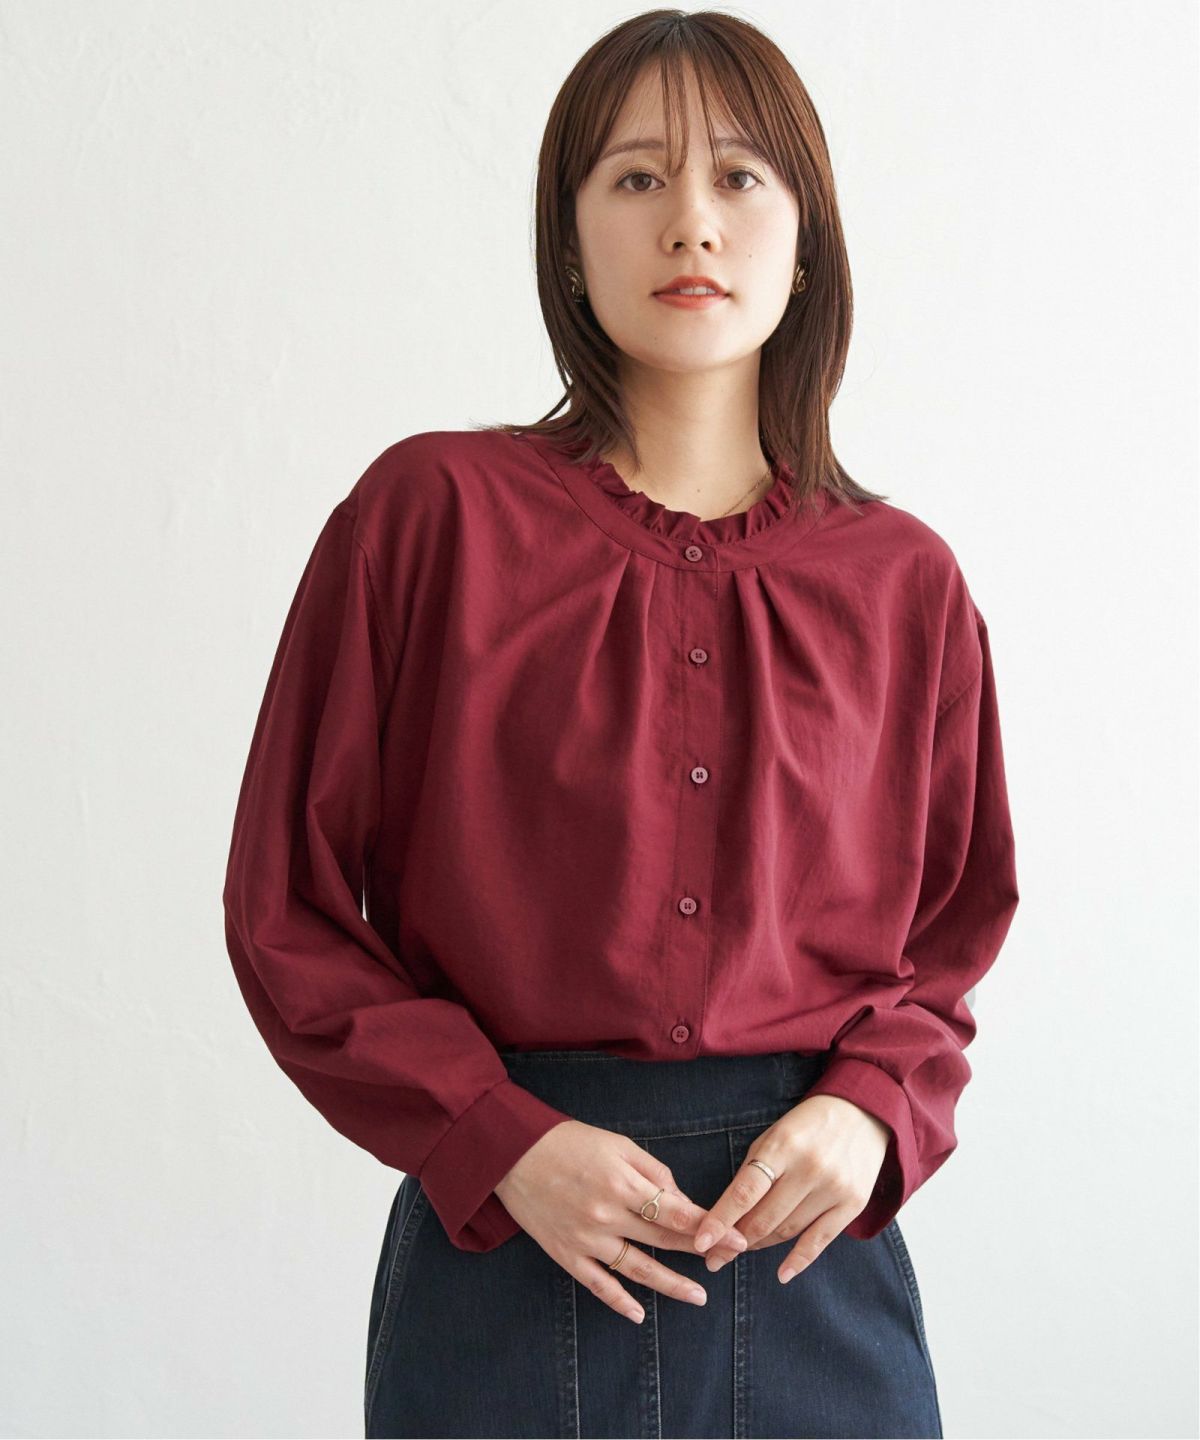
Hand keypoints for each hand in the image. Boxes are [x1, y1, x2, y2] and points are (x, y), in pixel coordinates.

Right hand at [493, 1119, 748, 1323]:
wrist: (512, 1153)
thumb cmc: (568, 1142)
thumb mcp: (617, 1143)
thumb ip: (653, 1171)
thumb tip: (680, 1200)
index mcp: (622, 1182)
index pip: (676, 1213)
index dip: (709, 1227)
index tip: (738, 1237)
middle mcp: (606, 1215)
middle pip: (663, 1240)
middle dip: (700, 1252)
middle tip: (730, 1261)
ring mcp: (585, 1239)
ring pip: (636, 1269)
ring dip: (670, 1285)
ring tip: (699, 1297)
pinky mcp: (565, 1253)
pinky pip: (597, 1283)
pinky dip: (618, 1301)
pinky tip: (638, 1313)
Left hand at [691, 1096, 890, 1282]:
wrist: (862, 1113)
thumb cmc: (806, 1127)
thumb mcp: (773, 1136)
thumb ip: (752, 1173)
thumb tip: (727, 1216)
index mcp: (783, 1145)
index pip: (745, 1191)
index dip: (721, 1219)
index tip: (700, 1241)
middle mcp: (810, 1168)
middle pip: (765, 1217)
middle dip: (735, 1240)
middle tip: (713, 1256)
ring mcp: (834, 1188)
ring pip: (788, 1231)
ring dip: (759, 1246)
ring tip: (739, 1252)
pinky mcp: (854, 1203)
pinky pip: (821, 1240)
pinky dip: (799, 1260)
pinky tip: (782, 1274)